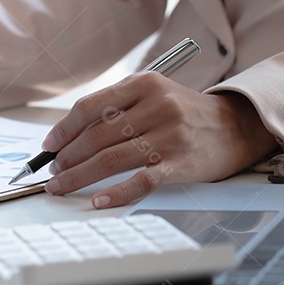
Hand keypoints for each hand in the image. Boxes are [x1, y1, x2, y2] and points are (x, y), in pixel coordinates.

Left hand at [40, 72, 279, 208]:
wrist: (235, 126)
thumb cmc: (184, 112)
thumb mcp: (152, 94)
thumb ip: (116, 107)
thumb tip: (70, 135)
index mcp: (144, 84)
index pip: (90, 107)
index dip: (64, 129)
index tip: (49, 145)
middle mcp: (156, 106)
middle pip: (97, 136)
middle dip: (68, 157)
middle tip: (54, 171)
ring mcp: (169, 136)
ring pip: (112, 159)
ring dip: (80, 176)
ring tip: (62, 185)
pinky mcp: (180, 163)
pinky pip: (141, 181)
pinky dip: (116, 193)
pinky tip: (98, 201)